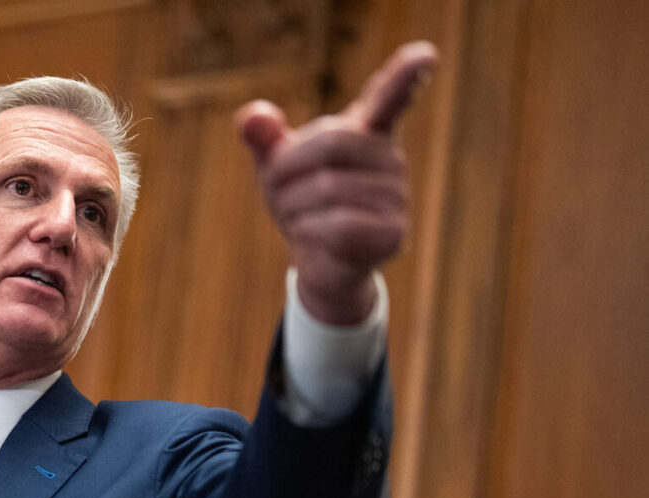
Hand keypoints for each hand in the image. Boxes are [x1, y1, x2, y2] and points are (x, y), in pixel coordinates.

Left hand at [235, 41, 437, 324]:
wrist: (322, 264)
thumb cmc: (303, 204)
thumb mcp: (277, 168)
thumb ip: (264, 139)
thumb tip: (252, 118)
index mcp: (368, 131)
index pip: (391, 96)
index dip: (405, 75)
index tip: (424, 55)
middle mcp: (390, 157)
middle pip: (330, 142)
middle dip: (286, 170)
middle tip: (277, 194)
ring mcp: (397, 195)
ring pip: (328, 189)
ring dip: (293, 207)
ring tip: (298, 218)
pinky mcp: (393, 232)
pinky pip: (338, 225)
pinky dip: (309, 232)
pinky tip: (314, 237)